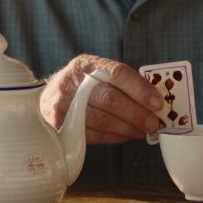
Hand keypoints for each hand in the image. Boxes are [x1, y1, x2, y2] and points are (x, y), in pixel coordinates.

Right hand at [40, 54, 161, 143]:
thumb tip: (153, 101)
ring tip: (143, 132)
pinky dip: (114, 137)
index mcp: (87, 65)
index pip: (117, 73)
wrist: (46, 98)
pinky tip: (126, 136)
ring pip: (102, 120)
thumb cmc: (81, 86)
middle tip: (153, 124)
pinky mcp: (61, 125)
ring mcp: (64, 105)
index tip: (156, 102)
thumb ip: (121, 82)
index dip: (139, 89)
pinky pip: (93, 135)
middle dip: (136, 114)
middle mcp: (73, 82)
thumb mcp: (96, 73)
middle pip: (109, 99)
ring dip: (128, 128)